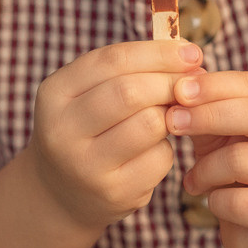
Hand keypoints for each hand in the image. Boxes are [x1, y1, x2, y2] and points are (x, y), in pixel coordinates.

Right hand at [27, 39, 203, 231]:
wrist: (63, 195)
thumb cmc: (88, 128)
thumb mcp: (89, 92)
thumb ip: (129, 69)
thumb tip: (187, 55)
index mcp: (54, 94)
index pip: (113, 61)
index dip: (158, 53)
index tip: (191, 52)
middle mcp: (62, 131)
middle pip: (131, 92)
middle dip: (170, 81)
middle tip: (193, 81)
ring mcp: (87, 166)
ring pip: (150, 124)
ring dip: (170, 114)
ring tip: (169, 114)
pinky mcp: (114, 193)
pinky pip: (160, 158)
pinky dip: (166, 148)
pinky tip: (153, 150)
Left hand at [167, 71, 247, 247]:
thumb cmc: (244, 173)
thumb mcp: (225, 135)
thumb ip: (207, 110)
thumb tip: (178, 85)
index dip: (215, 86)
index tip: (177, 90)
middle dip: (208, 116)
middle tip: (173, 122)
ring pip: (243, 160)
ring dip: (206, 169)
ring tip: (193, 180)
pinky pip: (241, 202)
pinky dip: (216, 201)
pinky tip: (212, 202)